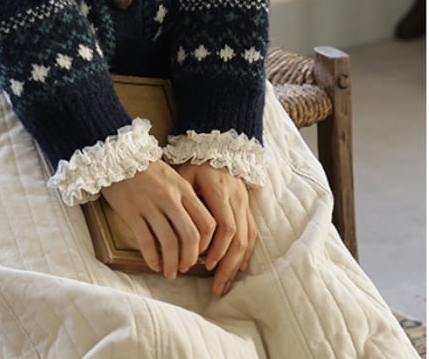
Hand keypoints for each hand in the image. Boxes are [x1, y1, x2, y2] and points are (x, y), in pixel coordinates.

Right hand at [100, 160, 215, 278]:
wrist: (116, 155)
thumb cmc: (146, 168)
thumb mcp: (172, 177)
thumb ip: (185, 198)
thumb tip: (196, 228)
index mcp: (183, 189)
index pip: (206, 223)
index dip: (207, 244)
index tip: (201, 253)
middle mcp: (169, 198)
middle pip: (190, 236)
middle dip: (190, 258)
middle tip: (186, 267)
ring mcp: (149, 205)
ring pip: (168, 242)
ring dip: (172, 262)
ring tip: (170, 271)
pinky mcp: (131, 212)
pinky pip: (145, 241)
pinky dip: (151, 257)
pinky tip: (153, 264)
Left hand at [174, 162, 256, 295]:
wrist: (217, 144)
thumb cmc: (194, 162)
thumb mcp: (184, 174)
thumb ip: (184, 199)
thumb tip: (180, 230)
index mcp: (219, 189)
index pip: (224, 225)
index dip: (217, 248)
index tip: (203, 264)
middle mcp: (236, 198)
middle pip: (239, 238)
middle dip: (228, 265)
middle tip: (216, 287)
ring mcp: (244, 202)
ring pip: (247, 239)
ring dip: (237, 264)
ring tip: (225, 284)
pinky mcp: (248, 206)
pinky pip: (252, 233)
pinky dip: (246, 253)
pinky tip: (238, 268)